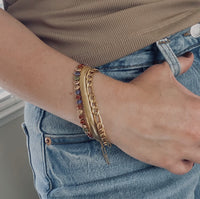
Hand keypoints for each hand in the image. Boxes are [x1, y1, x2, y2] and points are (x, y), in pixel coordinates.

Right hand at [94, 52, 199, 174]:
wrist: (116, 109)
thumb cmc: (139, 90)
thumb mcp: (162, 72)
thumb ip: (180, 65)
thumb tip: (188, 58)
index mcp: (197, 110)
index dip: (199, 112)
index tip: (193, 113)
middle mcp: (195, 133)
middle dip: (198, 129)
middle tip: (188, 125)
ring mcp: (180, 150)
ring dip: (196, 147)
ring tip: (185, 139)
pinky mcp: (165, 161)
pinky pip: (184, 168)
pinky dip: (184, 161)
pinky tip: (177, 152)